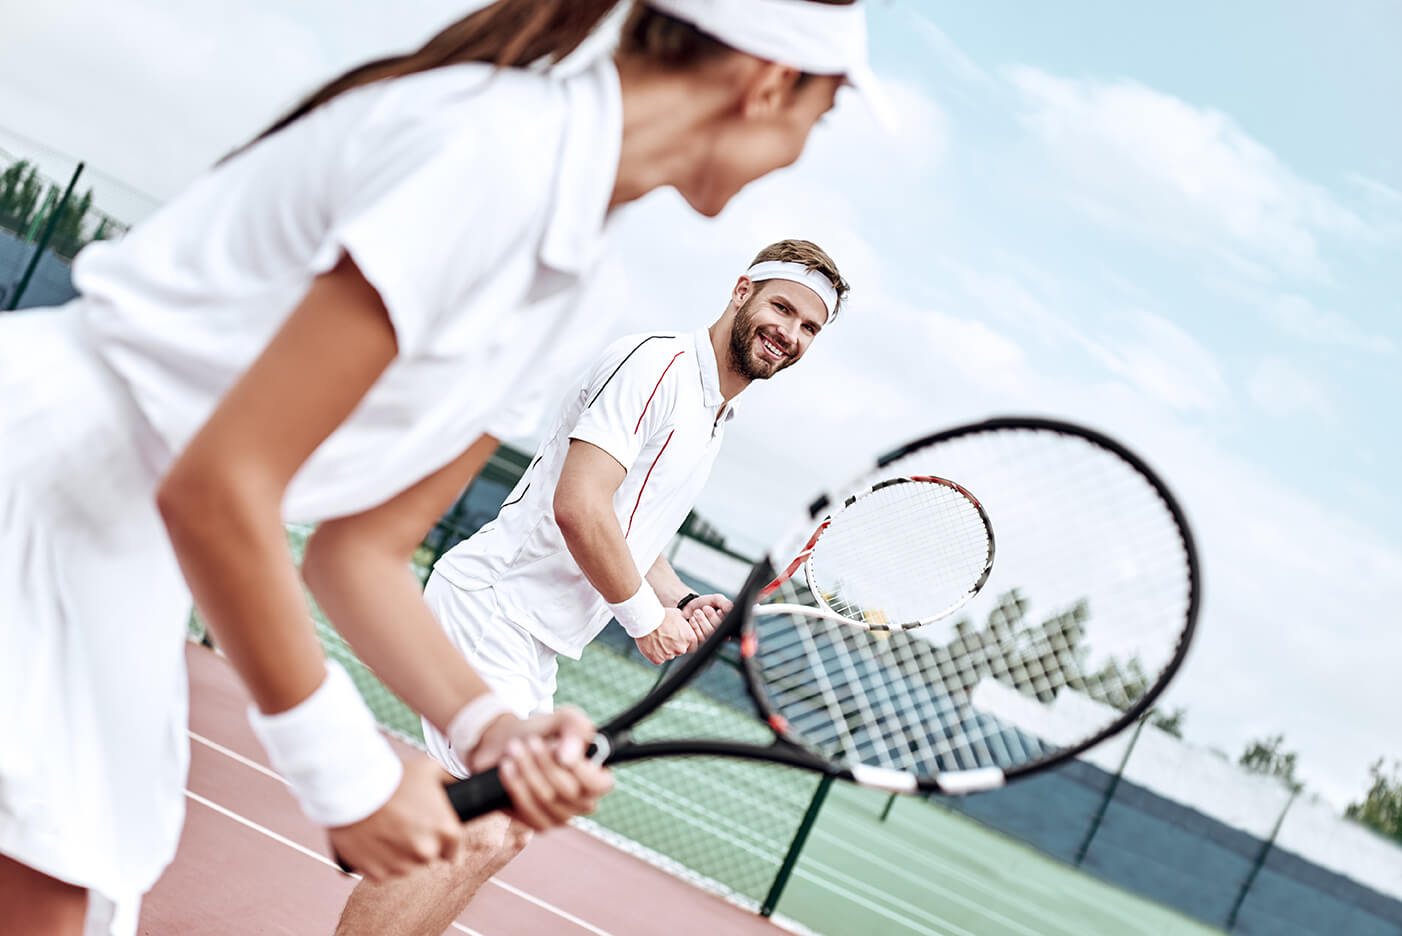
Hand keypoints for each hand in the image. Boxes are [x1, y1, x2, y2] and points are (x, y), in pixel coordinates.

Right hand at [327, 756, 462, 881]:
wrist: (352, 790)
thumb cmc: (392, 777)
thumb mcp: (429, 768)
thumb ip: (450, 778)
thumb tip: (462, 781)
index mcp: (446, 830)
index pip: (454, 849)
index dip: (442, 840)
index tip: (431, 832)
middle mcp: (427, 852)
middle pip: (429, 856)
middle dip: (419, 844)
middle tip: (403, 824)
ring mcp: (401, 866)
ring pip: (406, 867)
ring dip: (399, 855)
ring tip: (386, 831)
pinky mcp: (377, 874)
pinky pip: (383, 873)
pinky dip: (379, 861)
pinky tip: (372, 841)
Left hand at [467, 706, 613, 830]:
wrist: (509, 743)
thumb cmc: (543, 731)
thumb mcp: (563, 718)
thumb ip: (576, 727)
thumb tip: (569, 756)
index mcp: (597, 777)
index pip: (601, 784)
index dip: (580, 769)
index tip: (556, 748)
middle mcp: (584, 801)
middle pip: (568, 791)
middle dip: (544, 763)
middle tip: (529, 741)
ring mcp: (562, 815)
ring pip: (547, 799)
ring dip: (527, 771)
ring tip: (514, 749)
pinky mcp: (539, 823)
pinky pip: (528, 811)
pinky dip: (516, 786)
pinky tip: (508, 768)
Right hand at [634, 608, 697, 663]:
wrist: (646, 621)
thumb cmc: (661, 615)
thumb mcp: (677, 614)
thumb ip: (683, 622)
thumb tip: (683, 621)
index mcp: (689, 638)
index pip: (693, 646)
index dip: (685, 642)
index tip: (679, 639)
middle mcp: (681, 649)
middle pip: (680, 650)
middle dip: (674, 645)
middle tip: (665, 636)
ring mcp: (670, 655)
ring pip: (669, 654)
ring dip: (664, 649)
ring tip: (657, 638)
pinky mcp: (658, 659)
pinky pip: (659, 658)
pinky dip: (656, 653)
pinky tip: (652, 644)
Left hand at [679, 593, 731, 638]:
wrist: (688, 607)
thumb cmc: (704, 603)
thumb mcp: (716, 599)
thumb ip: (726, 604)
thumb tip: (733, 610)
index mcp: (727, 624)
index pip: (728, 625)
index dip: (721, 618)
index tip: (718, 610)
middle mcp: (720, 633)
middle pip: (718, 630)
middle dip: (711, 617)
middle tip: (705, 608)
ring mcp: (710, 639)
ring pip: (708, 634)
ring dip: (702, 620)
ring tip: (697, 612)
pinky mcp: (700, 643)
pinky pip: (699, 638)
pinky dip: (695, 626)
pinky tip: (692, 619)